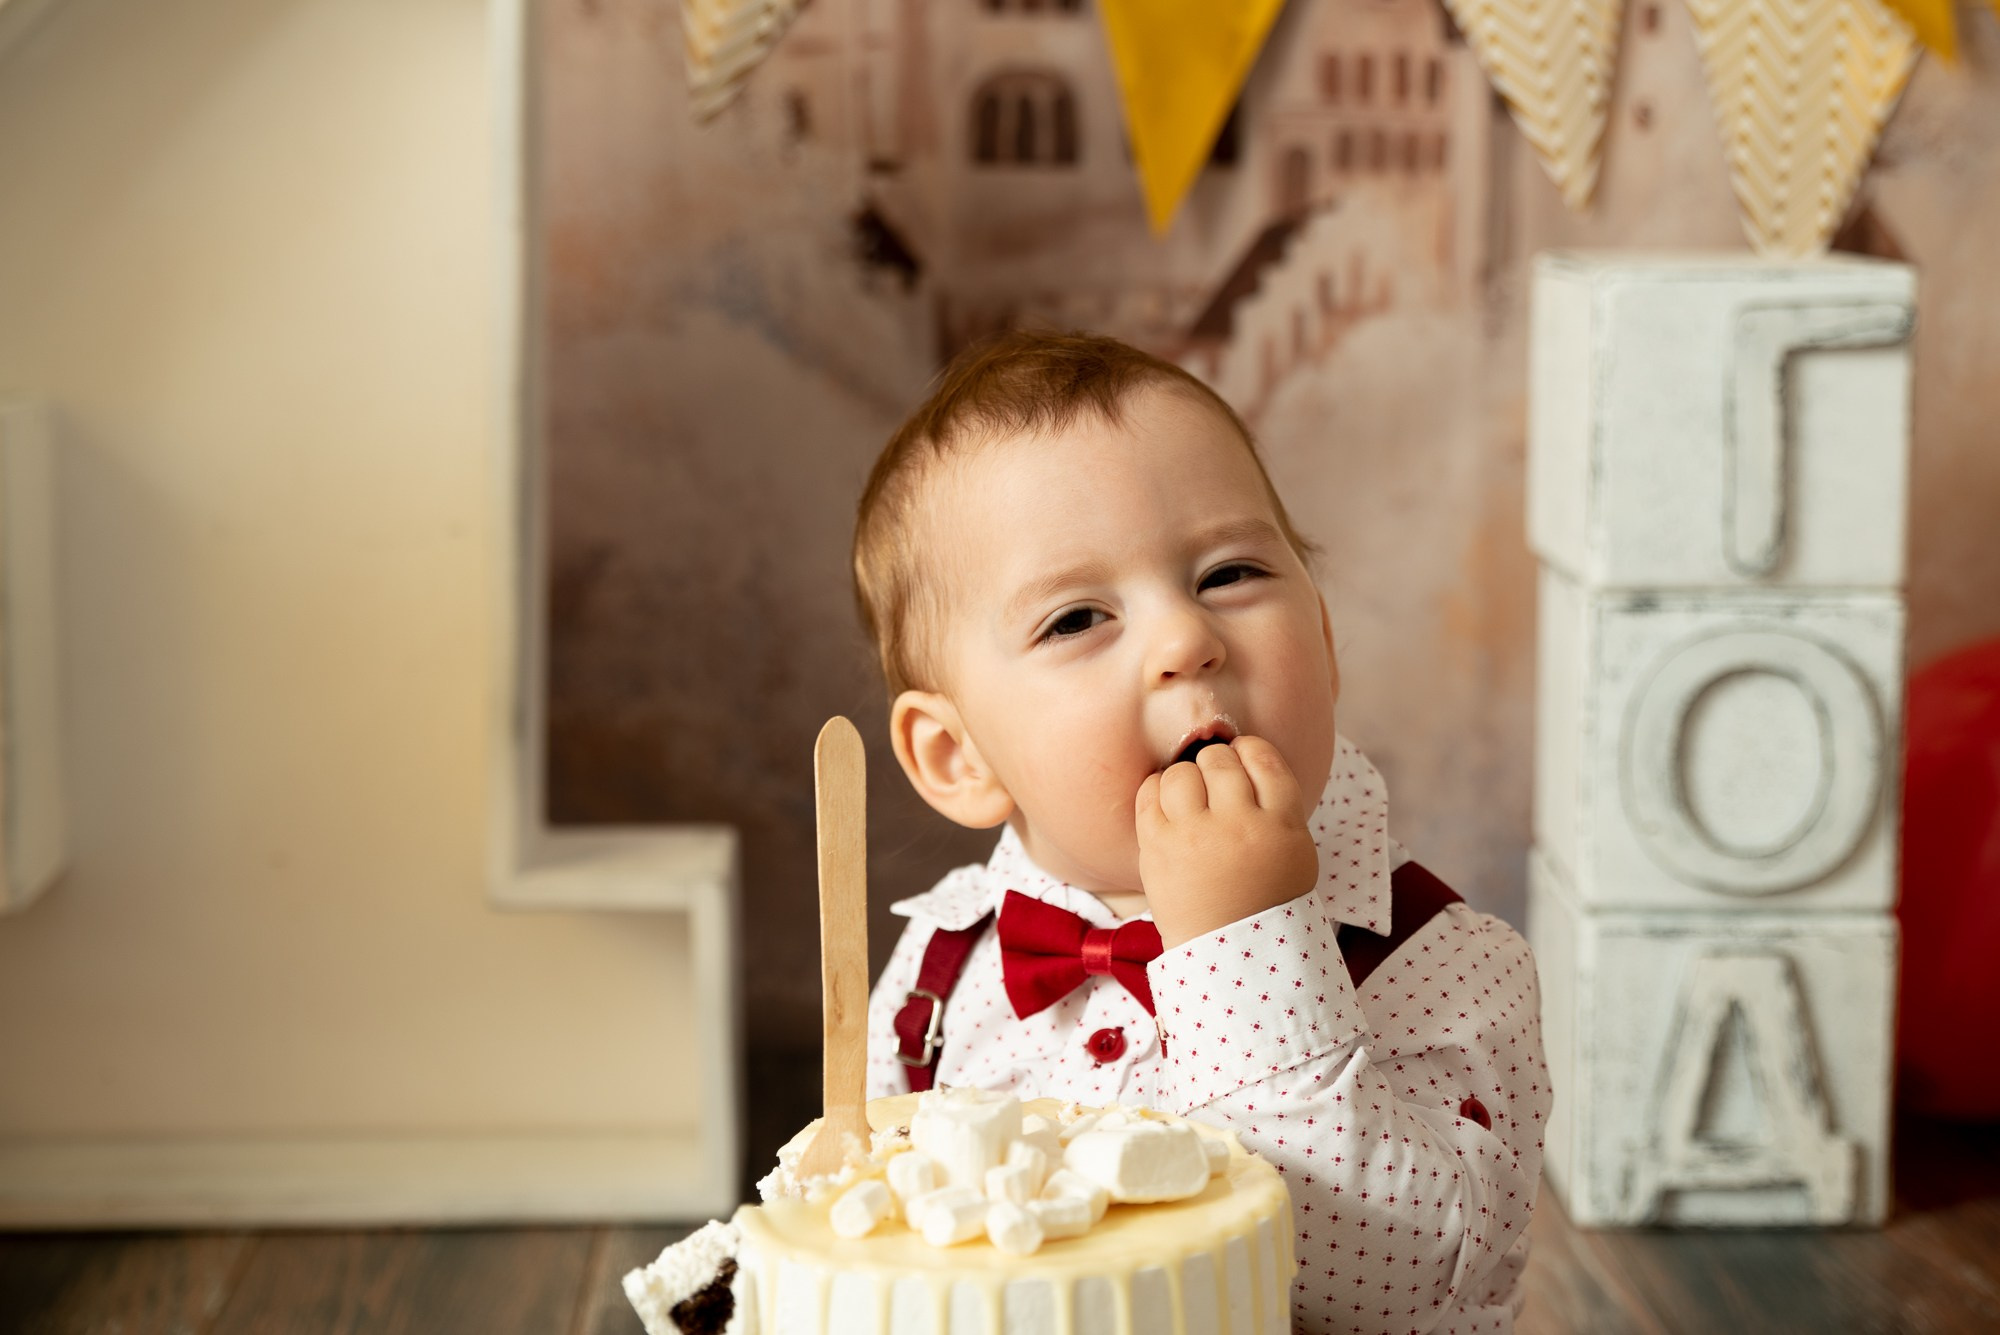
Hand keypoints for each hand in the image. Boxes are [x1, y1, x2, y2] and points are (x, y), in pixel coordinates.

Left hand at [1135, 735, 1318, 950]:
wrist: (1231, 951)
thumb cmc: (1265, 896)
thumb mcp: (1295, 848)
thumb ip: (1276, 802)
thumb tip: (1243, 757)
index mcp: (1280, 824)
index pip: (1263, 758)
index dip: (1249, 750)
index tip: (1242, 759)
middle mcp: (1237, 824)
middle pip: (1220, 760)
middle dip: (1216, 765)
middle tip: (1215, 787)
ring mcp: (1193, 835)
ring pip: (1181, 772)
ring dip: (1185, 777)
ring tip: (1190, 799)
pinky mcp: (1157, 847)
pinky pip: (1148, 792)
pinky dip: (1156, 790)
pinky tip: (1167, 805)